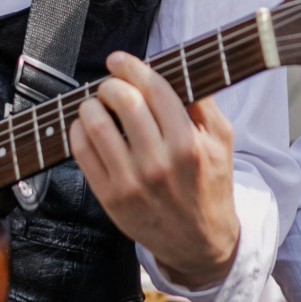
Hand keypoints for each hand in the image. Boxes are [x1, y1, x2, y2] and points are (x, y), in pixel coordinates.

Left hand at [67, 53, 239, 292]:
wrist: (198, 242)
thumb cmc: (210, 185)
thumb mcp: (221, 141)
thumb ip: (202, 103)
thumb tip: (177, 67)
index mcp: (189, 144)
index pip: (155, 90)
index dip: (132, 67)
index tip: (119, 60)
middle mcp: (159, 163)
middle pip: (123, 101)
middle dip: (111, 84)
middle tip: (111, 86)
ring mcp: (131, 182)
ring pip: (96, 124)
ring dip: (91, 105)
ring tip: (98, 106)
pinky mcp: (110, 198)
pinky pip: (82, 152)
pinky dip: (79, 131)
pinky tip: (88, 128)